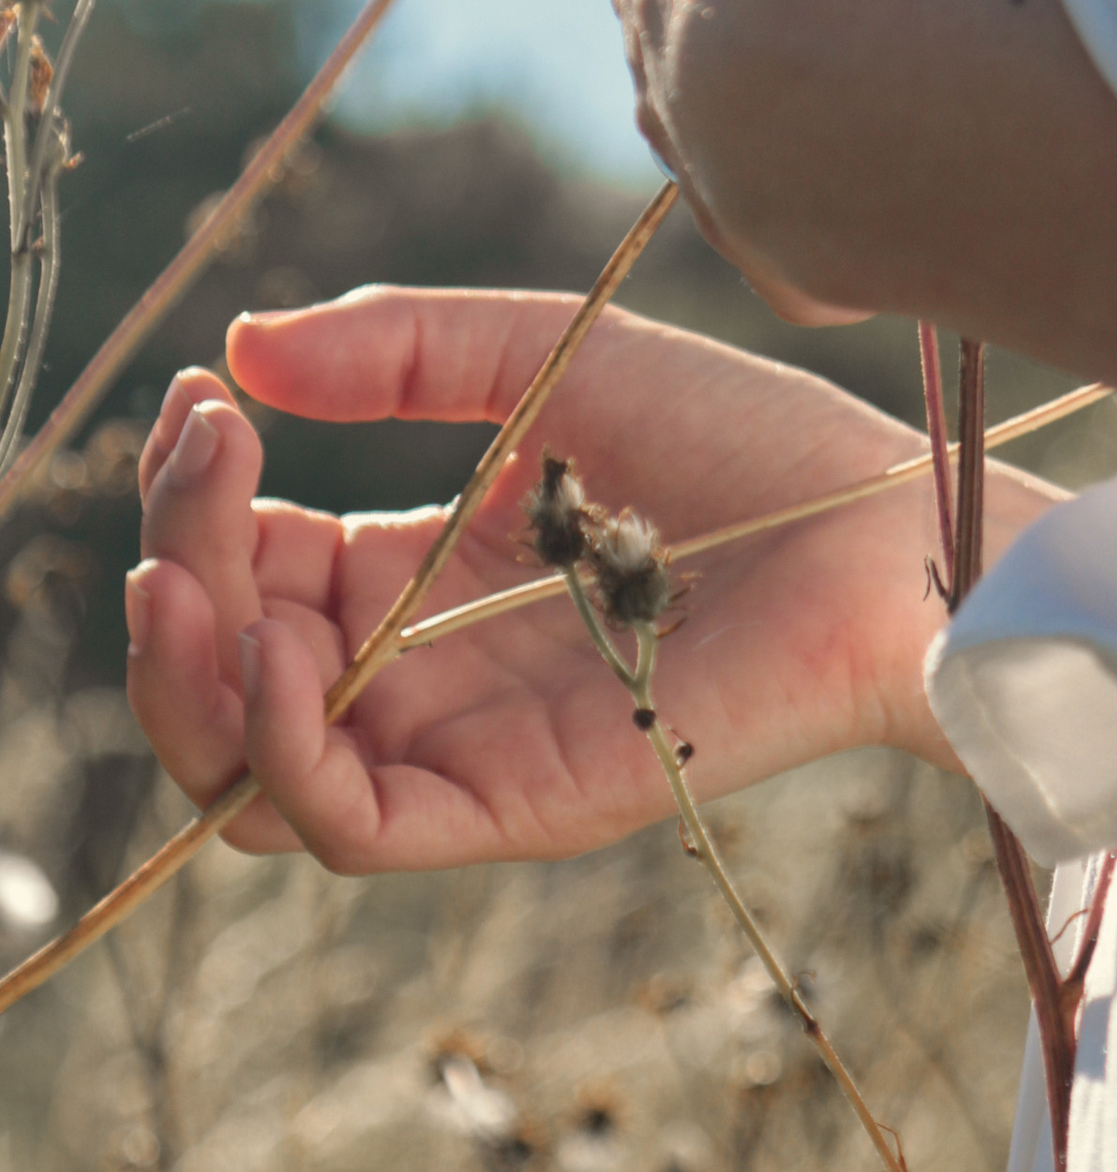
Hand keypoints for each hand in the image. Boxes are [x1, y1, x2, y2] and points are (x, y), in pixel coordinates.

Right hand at [125, 291, 1039, 872]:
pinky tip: (287, 648)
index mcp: (425, 579)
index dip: (201, 500)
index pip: (253, 573)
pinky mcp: (514, 807)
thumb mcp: (549, 357)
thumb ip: (402, 349)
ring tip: (194, 575)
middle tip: (204, 461)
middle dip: (174, 579)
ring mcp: (465, 751)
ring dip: (189, 679)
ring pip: (249, 776)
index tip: (210, 400)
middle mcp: (426, 678)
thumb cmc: (754, 445)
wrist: (886, 532)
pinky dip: (281, 750)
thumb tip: (241, 347)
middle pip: (224, 683)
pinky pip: (346, 824)